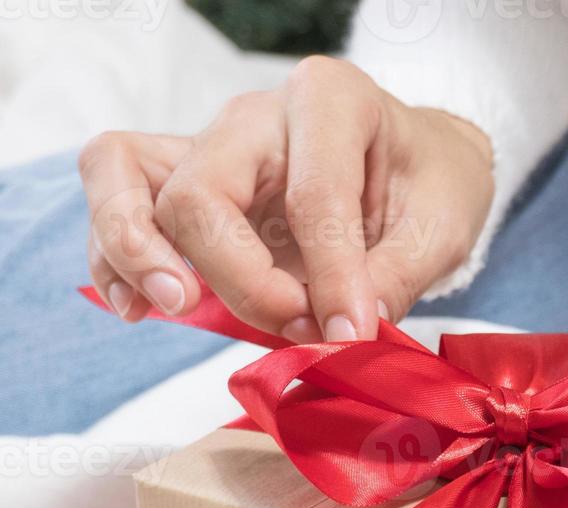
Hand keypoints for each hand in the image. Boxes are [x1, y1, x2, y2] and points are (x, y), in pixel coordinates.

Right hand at [78, 56, 493, 341]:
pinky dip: (115, 254)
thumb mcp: (440, 229)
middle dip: (239, 276)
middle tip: (293, 326)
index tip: (350, 334)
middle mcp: (257, 115)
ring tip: (176, 304)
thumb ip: (393, 279)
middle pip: (203, 192)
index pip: (312, 195)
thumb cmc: (431, 184)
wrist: (420, 165)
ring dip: (137, 249)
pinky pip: (119, 197)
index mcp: (331, 100)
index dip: (329, 276)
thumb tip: (341, 335)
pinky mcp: (185, 181)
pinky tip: (140, 308)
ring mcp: (212, 144)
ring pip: (126, 175)